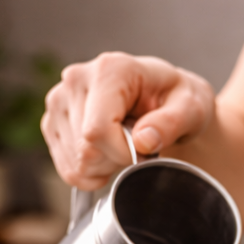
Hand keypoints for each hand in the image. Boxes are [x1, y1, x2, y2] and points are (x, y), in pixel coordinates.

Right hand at [41, 53, 214, 189]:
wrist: (163, 98)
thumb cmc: (177, 101)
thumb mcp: (190, 109)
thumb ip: (171, 124)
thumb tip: (144, 141)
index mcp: (110, 70)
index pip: (97, 131)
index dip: (122, 154)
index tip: (144, 152)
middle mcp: (76, 79)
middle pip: (85, 151)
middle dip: (116, 161)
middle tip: (136, 147)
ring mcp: (59, 100)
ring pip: (75, 164)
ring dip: (104, 168)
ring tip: (122, 145)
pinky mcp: (52, 121)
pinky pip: (67, 169)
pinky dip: (90, 173)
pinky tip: (107, 153)